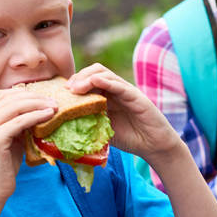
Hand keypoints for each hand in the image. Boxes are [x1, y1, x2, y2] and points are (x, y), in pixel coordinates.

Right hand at [0, 88, 57, 203]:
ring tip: (55, 107)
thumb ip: (17, 124)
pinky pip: (19, 121)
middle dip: (34, 97)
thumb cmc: (3, 167)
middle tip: (54, 100)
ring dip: (38, 104)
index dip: (24, 93)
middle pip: (10, 98)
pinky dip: (36, 116)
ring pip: (15, 106)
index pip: (2, 95)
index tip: (44, 97)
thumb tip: (39, 110)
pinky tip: (49, 115)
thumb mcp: (11, 140)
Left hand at [67, 65, 182, 168]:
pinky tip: (95, 82)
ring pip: (104, 74)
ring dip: (87, 78)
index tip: (62, 93)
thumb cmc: (130, 139)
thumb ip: (88, 123)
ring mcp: (126, 91)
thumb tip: (63, 125)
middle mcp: (115, 90)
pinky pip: (119, 85)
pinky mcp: (136, 96)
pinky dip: (106, 81)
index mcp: (106, 96)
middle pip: (94, 71)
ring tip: (76, 88)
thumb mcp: (103, 130)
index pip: (87, 80)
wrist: (154, 146)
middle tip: (67, 89)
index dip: (74, 82)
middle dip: (78, 77)